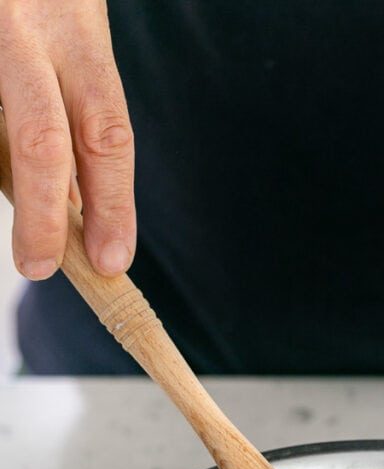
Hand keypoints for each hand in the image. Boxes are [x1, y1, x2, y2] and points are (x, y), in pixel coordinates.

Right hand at [0, 0, 133, 278]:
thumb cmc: (33, 1)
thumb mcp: (69, 37)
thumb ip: (73, 110)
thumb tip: (77, 204)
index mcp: (78, 33)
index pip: (107, 134)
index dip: (113, 205)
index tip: (112, 260)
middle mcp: (27, 29)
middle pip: (44, 143)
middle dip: (44, 218)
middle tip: (40, 267)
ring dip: (4, 181)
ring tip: (25, 224)